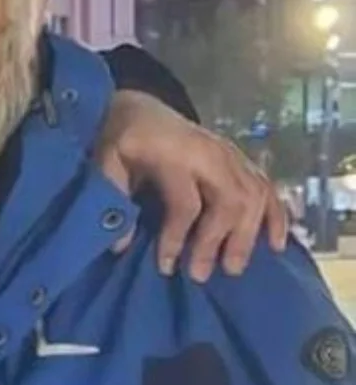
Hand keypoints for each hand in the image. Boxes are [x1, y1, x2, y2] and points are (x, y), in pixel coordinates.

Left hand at [94, 91, 289, 282]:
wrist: (140, 109)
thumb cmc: (122, 140)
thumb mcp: (106, 163)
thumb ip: (114, 199)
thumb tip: (120, 245)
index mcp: (174, 154)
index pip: (185, 203)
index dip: (177, 238)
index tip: (166, 267)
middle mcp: (209, 153)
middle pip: (228, 201)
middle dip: (217, 242)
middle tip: (200, 275)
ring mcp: (230, 154)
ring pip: (253, 197)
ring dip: (247, 235)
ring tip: (232, 267)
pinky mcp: (242, 158)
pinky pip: (268, 188)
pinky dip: (276, 216)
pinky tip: (275, 244)